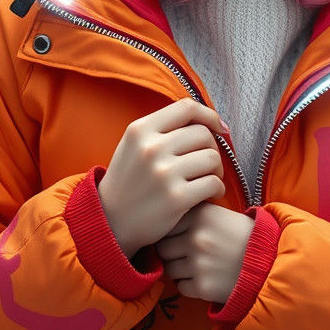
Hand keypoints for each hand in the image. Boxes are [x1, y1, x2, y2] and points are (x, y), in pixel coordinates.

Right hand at [98, 99, 226, 256]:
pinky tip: (211, 194)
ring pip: (212, 158)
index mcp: (140, 130)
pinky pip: (213, 183)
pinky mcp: (176, 198)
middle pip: (203, 134)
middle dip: (213, 148)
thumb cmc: (129, 181)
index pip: (186, 108)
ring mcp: (163, 173)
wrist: (111, 222)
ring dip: (217, 170)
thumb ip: (163, 129)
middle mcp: (151, 148)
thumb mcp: (134, 146)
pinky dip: (218, 189)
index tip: (219, 128)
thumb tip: (208, 121)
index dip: (209, 115)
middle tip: (208, 164)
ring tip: (210, 178)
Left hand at [155, 202, 254, 304]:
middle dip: (173, 253)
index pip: (166, 225)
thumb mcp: (220, 214)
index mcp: (200, 215)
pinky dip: (191, 286)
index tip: (181, 237)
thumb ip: (194, 214)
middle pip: (163, 248)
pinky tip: (207, 278)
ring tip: (199, 267)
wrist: (271, 262)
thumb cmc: (243, 237)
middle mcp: (196, 237)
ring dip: (180, 270)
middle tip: (188, 255)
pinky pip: (181, 287)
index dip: (172, 233)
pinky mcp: (203, 286)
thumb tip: (164, 221)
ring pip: (170, 269)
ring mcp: (198, 263)